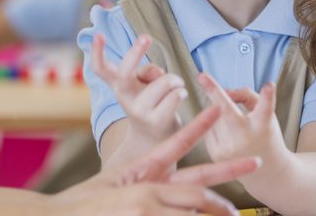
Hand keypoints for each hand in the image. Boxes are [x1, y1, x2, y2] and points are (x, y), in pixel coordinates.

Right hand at [54, 105, 260, 214]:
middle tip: (256, 161)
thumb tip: (166, 192)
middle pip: (199, 183)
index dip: (199, 125)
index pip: (177, 141)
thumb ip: (144, 184)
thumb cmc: (86, 203)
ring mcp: (148, 206)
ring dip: (214, 212)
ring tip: (234, 214)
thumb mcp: (116, 186)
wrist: (59, 214)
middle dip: (230, 171)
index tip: (217, 110)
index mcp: (143, 170)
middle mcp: (150, 186)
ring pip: (195, 207)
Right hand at [90, 33, 187, 143]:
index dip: (97, 52)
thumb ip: (147, 72)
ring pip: (162, 81)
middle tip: (146, 37)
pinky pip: (174, 96)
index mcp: (118, 85)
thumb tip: (157, 73)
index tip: (98, 34)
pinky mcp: (156, 121)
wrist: (154, 140)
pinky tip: (180, 96)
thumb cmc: (150, 102)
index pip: (101, 69)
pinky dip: (181, 92)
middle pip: (124, 73)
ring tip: (176, 85)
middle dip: (135, 52)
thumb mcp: (143, 84)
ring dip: (175, 80)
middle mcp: (124, 98)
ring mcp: (139, 111)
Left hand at [198, 73, 288, 172]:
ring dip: (218, 110)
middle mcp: (245, 138)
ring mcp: (229, 148)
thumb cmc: (265, 134)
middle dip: (213, 92)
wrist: (267, 172)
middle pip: (228, 112)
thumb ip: (247, 95)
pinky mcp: (216, 154)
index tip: (269, 85)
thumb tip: (224, 90)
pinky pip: (209, 127)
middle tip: (201, 75)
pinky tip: (226, 133)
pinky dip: (214, 124)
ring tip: (232, 121)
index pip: (266, 110)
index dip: (268, 97)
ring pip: (214, 115)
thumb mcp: (265, 114)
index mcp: (262, 126)